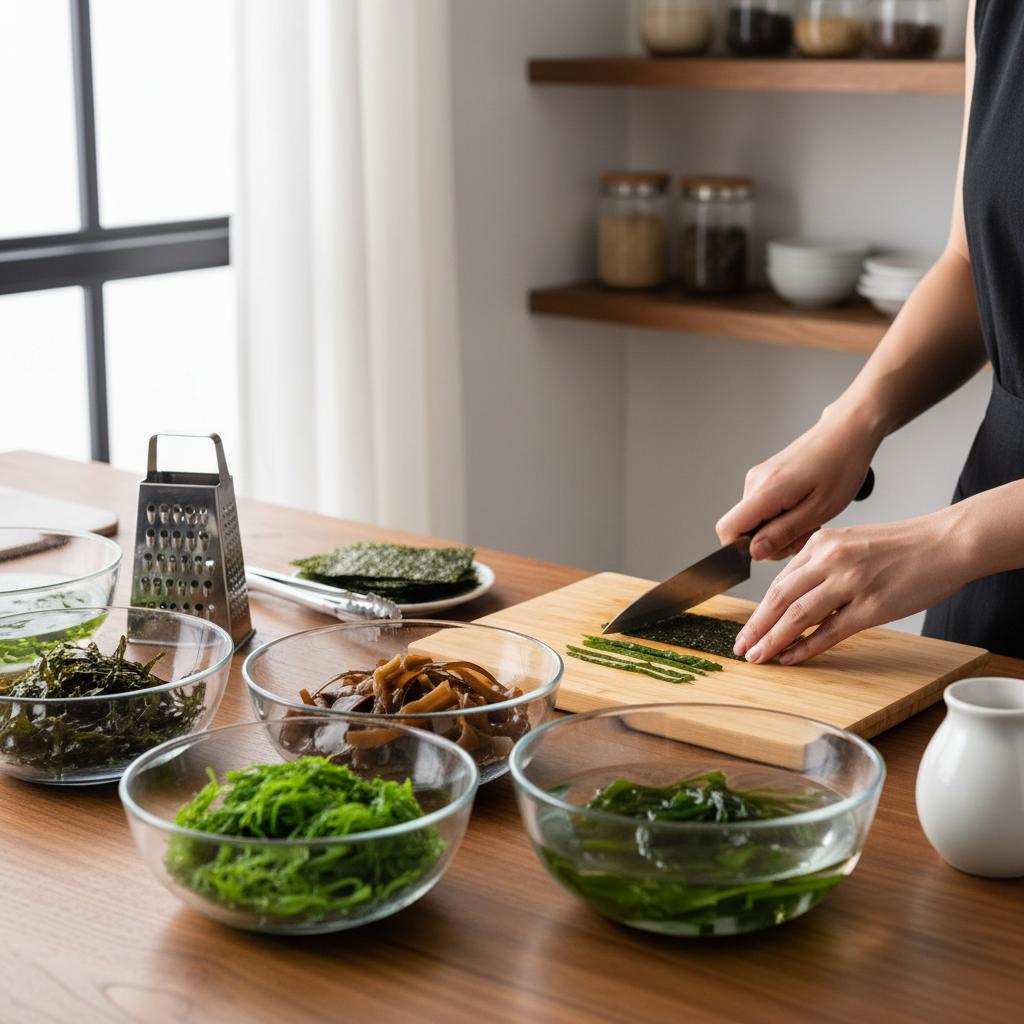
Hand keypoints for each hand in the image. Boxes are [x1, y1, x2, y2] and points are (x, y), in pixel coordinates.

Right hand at [716, 409, 880, 560]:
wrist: (847, 432)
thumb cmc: (841, 466)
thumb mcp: (819, 510)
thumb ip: (783, 532)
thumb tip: (754, 552)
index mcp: (765, 490)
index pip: (727, 529)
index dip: (743, 548)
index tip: (774, 548)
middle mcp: (754, 482)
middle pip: (742, 528)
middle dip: (771, 541)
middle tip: (805, 534)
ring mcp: (759, 478)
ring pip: (755, 520)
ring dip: (780, 529)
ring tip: (811, 521)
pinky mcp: (766, 476)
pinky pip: (763, 508)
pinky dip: (781, 516)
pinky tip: (806, 509)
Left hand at [733, 511, 970, 664]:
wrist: (947, 543)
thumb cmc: (903, 547)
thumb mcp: (852, 543)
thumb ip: (822, 565)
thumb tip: (796, 596)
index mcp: (821, 543)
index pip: (780, 582)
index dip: (760, 610)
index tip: (747, 629)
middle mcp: (829, 560)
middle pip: (779, 598)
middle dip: (755, 627)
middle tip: (740, 648)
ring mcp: (849, 583)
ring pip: (797, 615)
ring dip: (773, 640)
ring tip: (757, 657)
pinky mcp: (871, 606)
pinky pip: (829, 632)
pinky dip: (806, 647)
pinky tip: (790, 658)